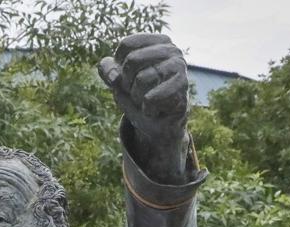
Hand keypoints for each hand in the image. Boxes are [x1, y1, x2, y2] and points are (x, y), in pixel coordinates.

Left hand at [98, 33, 189, 181]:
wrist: (158, 122)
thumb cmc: (138, 94)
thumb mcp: (118, 80)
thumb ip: (108, 70)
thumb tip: (114, 76)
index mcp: (157, 41)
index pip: (126, 44)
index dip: (118, 65)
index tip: (127, 77)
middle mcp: (172, 49)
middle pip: (132, 59)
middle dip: (126, 82)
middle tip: (136, 92)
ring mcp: (179, 67)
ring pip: (142, 79)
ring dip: (136, 96)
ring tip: (146, 100)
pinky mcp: (182, 88)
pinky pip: (150, 98)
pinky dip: (146, 109)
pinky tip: (154, 110)